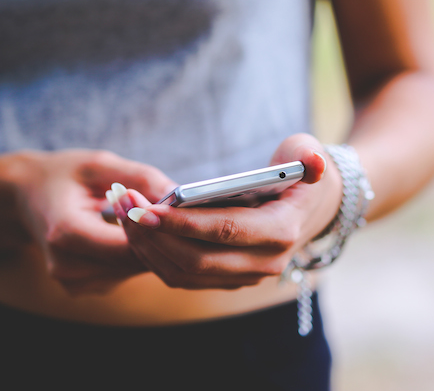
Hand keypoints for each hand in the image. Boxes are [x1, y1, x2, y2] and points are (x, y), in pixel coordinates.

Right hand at [10, 149, 176, 294]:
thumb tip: (181, 195)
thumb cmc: (63, 175)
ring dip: (152, 247)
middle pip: (134, 261)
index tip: (182, 212)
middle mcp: (66, 265)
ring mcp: (72, 282)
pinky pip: (124, 273)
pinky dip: (136, 254)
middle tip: (183, 216)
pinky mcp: (80, 288)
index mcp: (66, 233)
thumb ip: (141, 178)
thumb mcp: (99, 164)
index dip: (159, 230)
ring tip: (157, 219)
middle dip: (162, 239)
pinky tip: (136, 233)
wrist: (24, 197)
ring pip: (133, 270)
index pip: (129, 245)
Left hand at [116, 133, 341, 289]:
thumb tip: (312, 161)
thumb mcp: (308, 153)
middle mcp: (264, 264)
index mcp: (281, 232)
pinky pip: (182, 277)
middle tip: (123, 206)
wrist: (312, 208)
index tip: (144, 208)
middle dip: (154, 235)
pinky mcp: (226, 280)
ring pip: (184, 274)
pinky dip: (154, 256)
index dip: (182, 223)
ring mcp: (245, 277)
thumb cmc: (299, 174)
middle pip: (197, 260)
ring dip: (147, 247)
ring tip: (121, 213)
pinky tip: (135, 229)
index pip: (225, 232)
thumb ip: (308, 155)